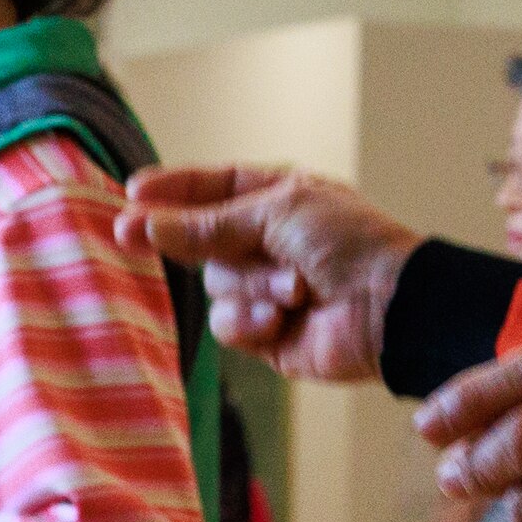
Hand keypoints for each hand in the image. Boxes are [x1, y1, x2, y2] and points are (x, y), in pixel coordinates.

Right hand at [113, 165, 417, 385]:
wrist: (392, 308)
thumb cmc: (349, 243)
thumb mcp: (275, 213)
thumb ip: (205, 223)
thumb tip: (139, 223)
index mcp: (279, 198)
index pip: (213, 188)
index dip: (172, 191)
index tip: (129, 194)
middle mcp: (269, 240)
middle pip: (198, 240)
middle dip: (188, 240)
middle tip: (131, 234)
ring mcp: (267, 287)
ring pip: (214, 285)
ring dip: (249, 285)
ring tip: (295, 289)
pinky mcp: (268, 332)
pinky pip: (228, 324)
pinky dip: (251, 320)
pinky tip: (282, 319)